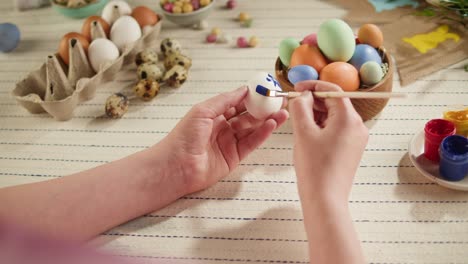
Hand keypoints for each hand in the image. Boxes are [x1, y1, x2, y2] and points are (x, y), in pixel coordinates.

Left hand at [154, 86, 288, 193]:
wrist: (176, 166)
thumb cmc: (184, 136)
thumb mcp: (203, 111)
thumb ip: (225, 100)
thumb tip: (244, 89)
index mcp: (214, 114)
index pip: (238, 103)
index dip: (253, 96)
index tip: (268, 89)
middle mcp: (223, 127)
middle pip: (249, 116)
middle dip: (265, 108)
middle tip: (281, 101)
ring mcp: (230, 142)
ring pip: (253, 129)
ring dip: (268, 120)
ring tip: (283, 112)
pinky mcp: (235, 157)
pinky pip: (252, 143)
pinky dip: (263, 134)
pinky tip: (272, 124)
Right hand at [289, 81, 367, 202]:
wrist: (325, 199)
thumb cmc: (314, 167)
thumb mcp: (303, 132)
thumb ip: (301, 108)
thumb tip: (303, 97)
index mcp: (349, 118)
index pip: (332, 91)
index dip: (313, 86)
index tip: (297, 88)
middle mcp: (357, 126)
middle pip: (334, 103)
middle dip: (313, 102)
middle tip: (294, 105)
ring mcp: (356, 139)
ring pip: (334, 117)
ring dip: (316, 115)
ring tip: (298, 124)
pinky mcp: (351, 149)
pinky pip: (336, 130)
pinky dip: (322, 127)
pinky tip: (308, 135)